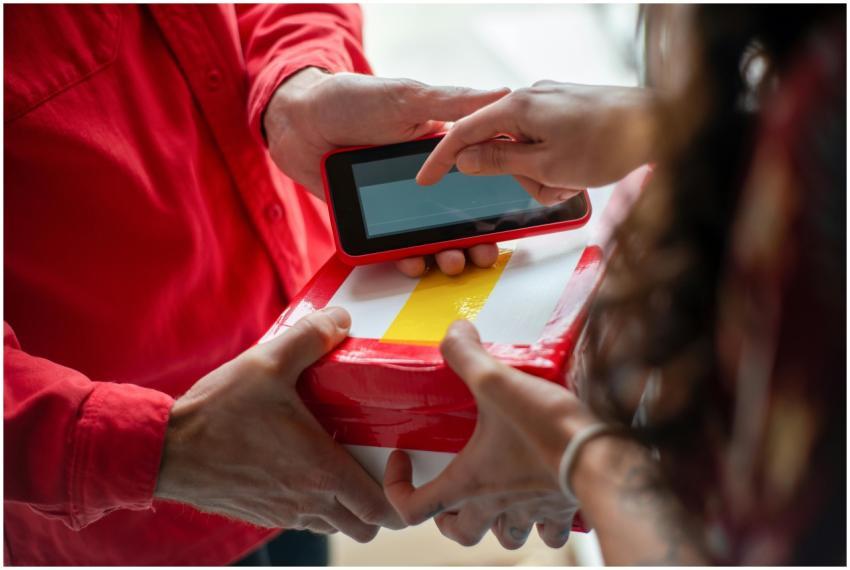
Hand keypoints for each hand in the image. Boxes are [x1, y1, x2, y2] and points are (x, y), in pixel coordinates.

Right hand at [155, 307, 402, 541]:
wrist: (164, 451)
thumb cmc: (217, 413)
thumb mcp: (268, 364)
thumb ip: (310, 338)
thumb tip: (341, 320)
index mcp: (320, 471)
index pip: (380, 509)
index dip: (399, 492)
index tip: (396, 461)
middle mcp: (307, 502)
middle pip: (365, 527)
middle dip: (378, 504)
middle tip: (375, 465)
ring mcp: (284, 513)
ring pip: (334, 526)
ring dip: (345, 504)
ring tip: (341, 463)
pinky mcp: (262, 514)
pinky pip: (304, 520)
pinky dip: (315, 504)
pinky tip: (303, 466)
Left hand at [264, 68, 509, 276]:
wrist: (296, 122)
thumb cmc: (350, 99)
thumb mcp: (406, 98)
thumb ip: (453, 103)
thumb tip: (505, 94)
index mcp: (441, 151)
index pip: (478, 182)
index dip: (495, 204)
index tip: (511, 221)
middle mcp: (424, 182)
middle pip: (458, 219)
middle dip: (474, 241)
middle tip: (481, 254)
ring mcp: (398, 204)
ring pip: (428, 237)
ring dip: (445, 254)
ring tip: (450, 262)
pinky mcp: (372, 221)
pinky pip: (392, 246)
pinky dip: (405, 258)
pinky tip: (414, 262)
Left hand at [384, 320, 599, 548]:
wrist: (603, 457)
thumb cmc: (547, 429)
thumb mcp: (497, 382)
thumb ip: (467, 355)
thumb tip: (455, 332)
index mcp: (470, 481)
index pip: (414, 509)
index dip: (397, 490)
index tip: (403, 461)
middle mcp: (496, 505)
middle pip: (460, 533)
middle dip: (450, 520)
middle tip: (450, 497)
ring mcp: (531, 512)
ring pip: (506, 538)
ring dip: (497, 524)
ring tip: (498, 501)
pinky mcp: (563, 508)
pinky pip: (550, 531)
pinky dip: (544, 523)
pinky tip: (546, 500)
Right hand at [417, 82, 655, 203]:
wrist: (661, 124)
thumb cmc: (608, 143)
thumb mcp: (546, 164)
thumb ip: (499, 161)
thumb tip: (465, 159)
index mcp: (519, 107)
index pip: (465, 132)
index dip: (442, 158)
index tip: (426, 178)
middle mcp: (532, 98)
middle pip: (500, 146)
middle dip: (519, 176)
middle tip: (550, 187)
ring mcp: (551, 103)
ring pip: (525, 149)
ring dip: (543, 174)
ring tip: (572, 180)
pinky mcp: (568, 111)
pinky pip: (545, 143)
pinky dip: (555, 164)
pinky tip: (579, 170)